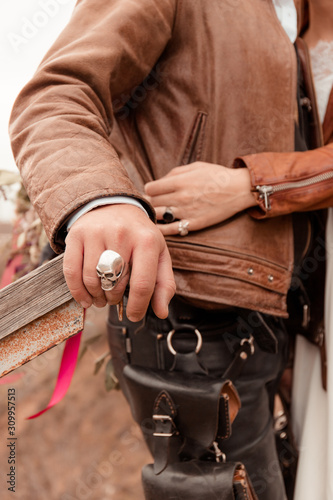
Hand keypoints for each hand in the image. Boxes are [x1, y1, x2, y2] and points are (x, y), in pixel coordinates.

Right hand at [63, 204, 175, 320]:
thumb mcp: (158, 255)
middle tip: (114, 299)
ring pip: (92, 280)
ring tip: (102, 297)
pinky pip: (71, 271)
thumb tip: (161, 312)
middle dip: (114, 299)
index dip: (138, 306)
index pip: (142, 284)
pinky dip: (77, 291)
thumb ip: (164, 284)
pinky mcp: (76, 235)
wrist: (114, 205)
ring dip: (97, 297)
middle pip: (114, 284)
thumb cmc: (139, 236)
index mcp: (147, 240)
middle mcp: (122, 234)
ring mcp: (96, 233)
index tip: (134, 316)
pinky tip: (86, 299)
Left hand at [144, 162, 255, 234]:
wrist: (238, 190)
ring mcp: (187, 212)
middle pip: (152, 202)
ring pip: (159, 215)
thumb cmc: (217, 175)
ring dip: (154, 213)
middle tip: (152, 201)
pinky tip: (159, 226)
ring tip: (156, 212)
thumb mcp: (195, 166)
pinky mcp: (194, 223)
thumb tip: (159, 182)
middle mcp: (181, 197)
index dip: (149, 189)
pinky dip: (161, 229)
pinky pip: (170, 230)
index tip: (153, 190)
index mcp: (180, 181)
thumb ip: (174, 173)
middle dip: (150, 201)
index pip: (150, 188)